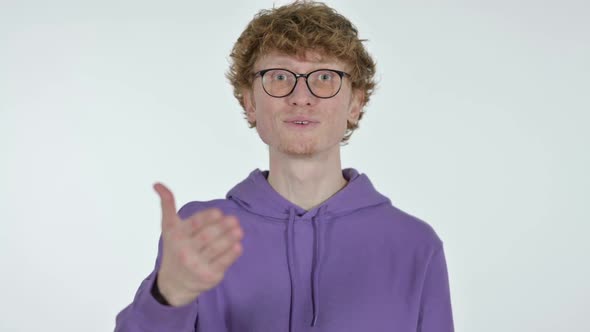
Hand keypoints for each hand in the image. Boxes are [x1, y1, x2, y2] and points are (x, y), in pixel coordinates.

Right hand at [153, 182, 243, 306]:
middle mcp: (185, 251)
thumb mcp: (169, 228)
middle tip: (234, 219)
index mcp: (177, 236)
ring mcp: (197, 265)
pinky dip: (232, 253)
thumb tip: (157, 183)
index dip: (207, 218)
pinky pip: (223, 262)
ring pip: (217, 248)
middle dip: (222, 227)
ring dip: (230, 238)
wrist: (174, 283)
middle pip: (207, 236)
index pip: (194, 224)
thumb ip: (167, 205)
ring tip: (239, 230)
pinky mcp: (209, 276)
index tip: (218, 213)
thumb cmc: (175, 249)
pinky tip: (238, 245)